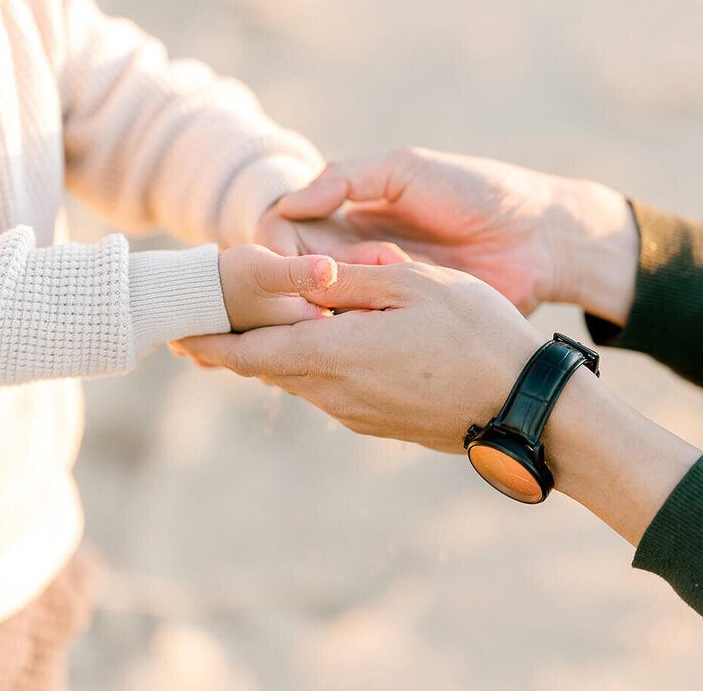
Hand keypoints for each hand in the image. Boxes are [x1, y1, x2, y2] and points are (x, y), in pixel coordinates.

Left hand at [174, 261, 546, 451]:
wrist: (526, 406)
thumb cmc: (477, 335)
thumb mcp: (414, 285)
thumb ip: (350, 282)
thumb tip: (303, 277)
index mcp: (333, 354)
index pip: (248, 353)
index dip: (208, 343)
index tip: (176, 334)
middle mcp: (335, 393)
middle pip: (269, 367)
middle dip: (240, 343)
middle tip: (216, 318)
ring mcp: (357, 415)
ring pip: (302, 378)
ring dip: (283, 351)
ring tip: (278, 321)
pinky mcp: (380, 425)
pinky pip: (333, 390)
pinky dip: (319, 364)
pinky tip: (338, 342)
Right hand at [278, 147, 638, 321]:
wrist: (539, 236)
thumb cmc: (476, 191)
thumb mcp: (409, 170)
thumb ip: (348, 179)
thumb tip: (289, 203)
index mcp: (351, 215)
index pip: (287, 236)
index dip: (276, 255)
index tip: (282, 271)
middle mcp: (357, 257)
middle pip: (298, 280)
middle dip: (290, 294)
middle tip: (297, 308)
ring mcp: (382, 294)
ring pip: (326, 313)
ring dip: (318, 321)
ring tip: (315, 332)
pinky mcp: (408, 326)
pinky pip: (366, 338)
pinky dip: (350, 343)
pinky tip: (344, 348)